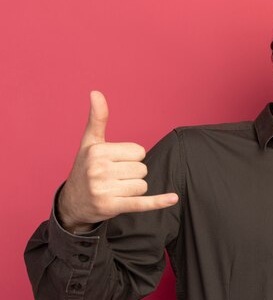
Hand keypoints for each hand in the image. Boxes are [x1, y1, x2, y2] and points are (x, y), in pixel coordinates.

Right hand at [58, 91, 178, 231]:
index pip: (139, 151)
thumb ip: (97, 118)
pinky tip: (173, 198)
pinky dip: (158, 202)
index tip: (115, 163)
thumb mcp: (90, 143)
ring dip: (134, 189)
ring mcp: (104, 190)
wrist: (72, 203)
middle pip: (142, 168)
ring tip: (115, 189)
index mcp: (98, 151)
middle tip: (114, 178)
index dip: (131, 157)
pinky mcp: (112, 207)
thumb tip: (96, 92)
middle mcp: (99, 170)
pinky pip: (142, 203)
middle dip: (133, 174)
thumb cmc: (85, 168)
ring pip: (143, 185)